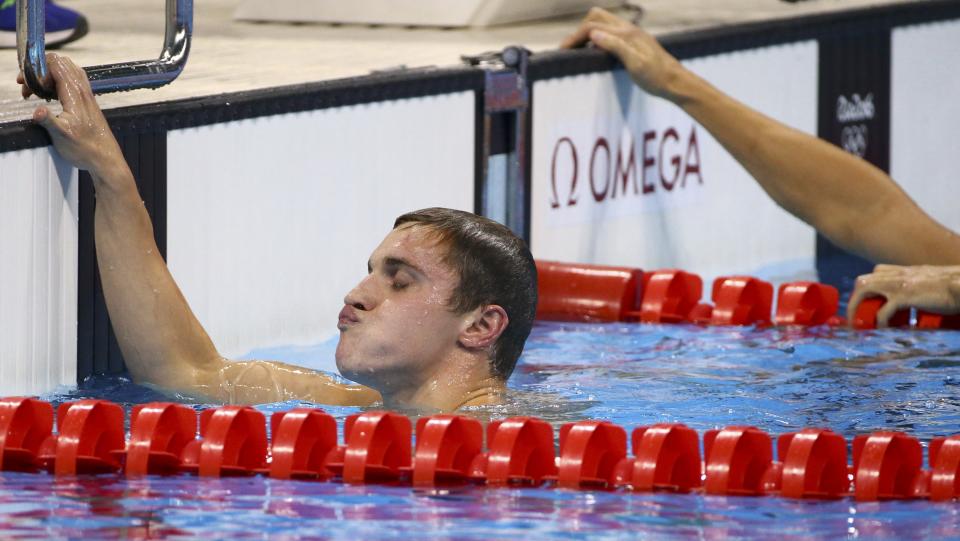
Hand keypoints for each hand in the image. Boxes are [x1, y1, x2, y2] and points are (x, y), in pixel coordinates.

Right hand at [18, 53, 123, 174]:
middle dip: (39, 69)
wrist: (105, 159)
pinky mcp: (88, 102)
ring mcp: (87, 95)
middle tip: (27, 86)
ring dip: (48, 74)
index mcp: (75, 94)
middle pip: (60, 63)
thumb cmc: (85, 148)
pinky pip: (73, 81)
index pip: (55, 64)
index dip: (36, 68)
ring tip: (36, 91)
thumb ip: (48, 121)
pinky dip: (58, 81)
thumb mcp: (61, 136)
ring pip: (67, 71)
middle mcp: (83, 90)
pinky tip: (50, 95)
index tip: (25, 83)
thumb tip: (36, 111)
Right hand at [560, 7, 686, 99]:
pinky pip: (610, 32)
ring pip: (603, 23)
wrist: (675, 82)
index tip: (562, 51)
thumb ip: (615, 46)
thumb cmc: (656, 77)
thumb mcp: (635, 64)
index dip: (575, 37)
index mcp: (626, 33)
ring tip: (579, 50)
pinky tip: (596, 53)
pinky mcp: (633, 42)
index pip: (593, 27)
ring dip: (588, 32)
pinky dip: (597, 38)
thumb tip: (593, 34)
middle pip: (597, 17)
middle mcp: (628, 29)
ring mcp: (631, 34)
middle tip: (570, 48)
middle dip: (580, 29)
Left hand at [847, 264, 959, 326]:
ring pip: (865, 290)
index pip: (878, 272)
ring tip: (859, 325)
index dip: (868, 286)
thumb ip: (921, 285)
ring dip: (856, 307)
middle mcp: (899, 274)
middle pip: (864, 281)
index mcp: (906, 271)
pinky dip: (879, 321)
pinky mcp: (906, 296)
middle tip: (855, 317)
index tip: (864, 302)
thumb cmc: (952, 288)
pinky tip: (882, 330)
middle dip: (855, 299)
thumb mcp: (932, 282)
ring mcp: (900, 284)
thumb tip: (917, 299)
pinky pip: (883, 311)